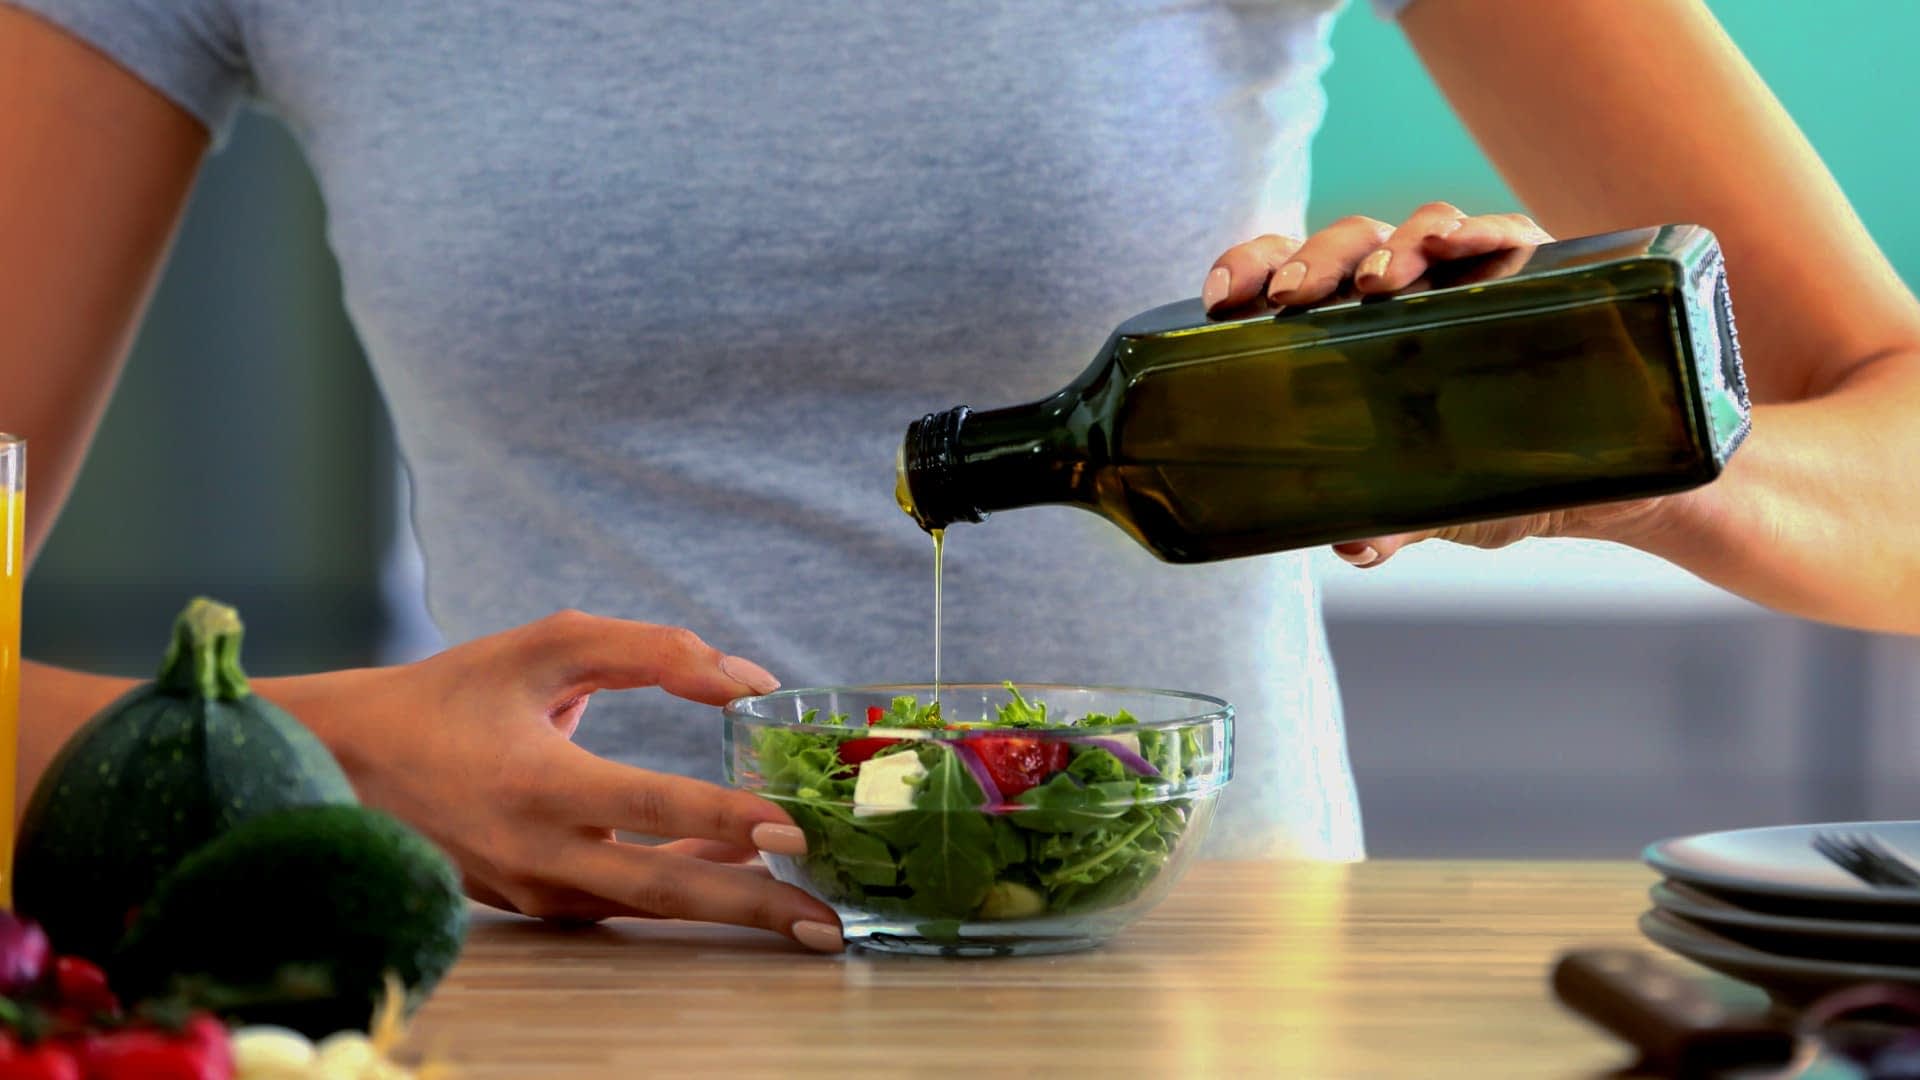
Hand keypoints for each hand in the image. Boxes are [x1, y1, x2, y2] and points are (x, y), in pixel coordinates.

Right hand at [262, 610, 845, 951]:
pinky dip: (682, 891)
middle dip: (754, 908)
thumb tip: (745, 680)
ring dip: (728, 906)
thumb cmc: (453, 693)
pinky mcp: (534, 906)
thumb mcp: (545, 647)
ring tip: (805, 910)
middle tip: (829, 923)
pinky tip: (735, 870)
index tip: (793, 829)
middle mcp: (536, 852)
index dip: (724, 821)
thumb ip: (650, 650)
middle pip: (663, 891)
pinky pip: (623, 905)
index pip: (650, 807)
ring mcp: (534, 890)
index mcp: (536, 782)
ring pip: (649, 907)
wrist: (347, 763)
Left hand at [1202, 202, 1670, 568]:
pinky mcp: (1543, 271)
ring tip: (1376, 282)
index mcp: (1360, 326)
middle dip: (1312, 261)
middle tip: (1288, 297)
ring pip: (1420, 231)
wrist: (1609, 490)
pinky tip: (1457, 241)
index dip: (1251, 268)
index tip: (1222, 295)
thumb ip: (1394, 522)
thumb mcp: (1439, 507)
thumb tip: (1350, 545)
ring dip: (1393, 246)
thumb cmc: (1501, 481)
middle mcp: (1411, 289)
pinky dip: (1481, 230)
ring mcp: (1475, 274)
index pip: (1290, 275)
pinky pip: (1509, 235)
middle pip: (1348, 246)